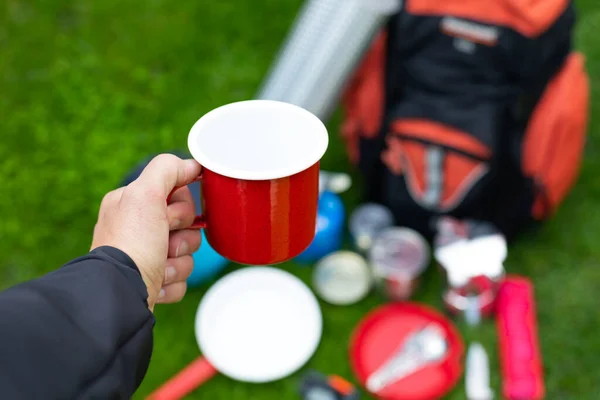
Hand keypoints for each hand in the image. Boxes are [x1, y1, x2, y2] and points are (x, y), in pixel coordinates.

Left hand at [91, 154, 202, 310]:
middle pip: (187, 226)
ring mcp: (145, 256)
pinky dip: (174, 282)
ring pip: (187, 253)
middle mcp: (137, 228)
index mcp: (132, 204)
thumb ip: (167, 170)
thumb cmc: (131, 245)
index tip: (169, 216)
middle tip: (165, 242)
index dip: (182, 207)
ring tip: (160, 269)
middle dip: (183, 238)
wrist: (120, 295)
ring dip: (179, 263)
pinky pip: (182, 277)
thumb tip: (191, 165)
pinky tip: (157, 284)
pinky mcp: (153, 281)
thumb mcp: (145, 194)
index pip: (177, 195)